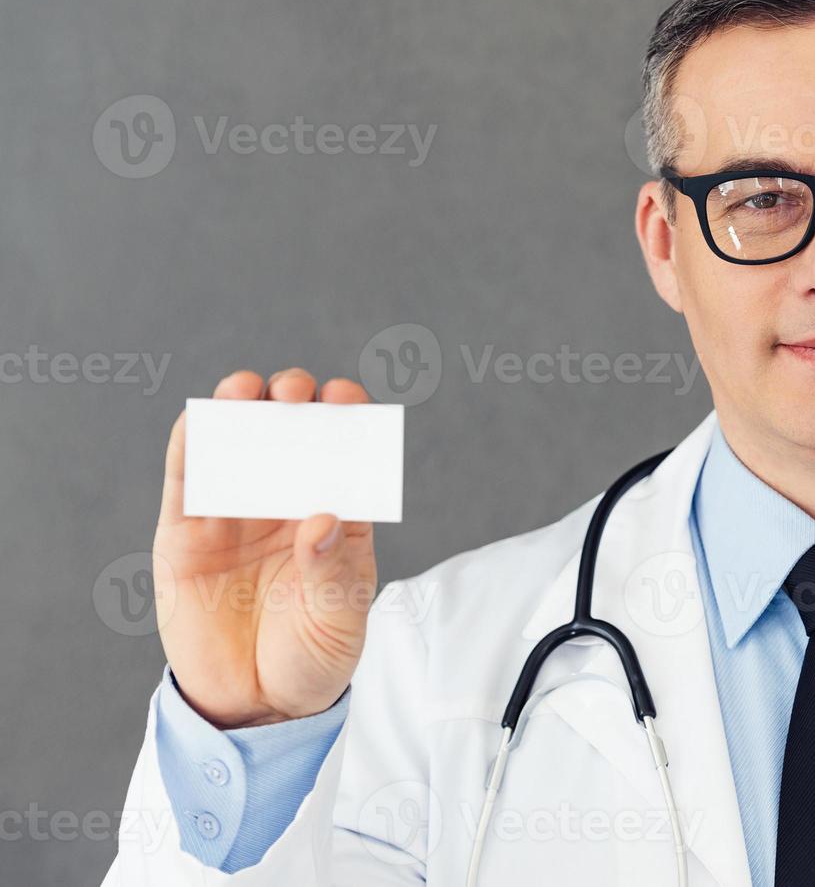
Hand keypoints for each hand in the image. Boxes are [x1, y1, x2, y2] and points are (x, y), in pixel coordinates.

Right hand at [153, 369, 377, 727]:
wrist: (257, 705)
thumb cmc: (313, 656)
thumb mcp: (339, 619)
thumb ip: (332, 570)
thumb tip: (322, 520)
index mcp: (336, 512)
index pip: (344, 450)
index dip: (346, 416)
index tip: (346, 399)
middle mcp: (285, 502)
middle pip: (289, 433)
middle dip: (292, 401)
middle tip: (294, 393)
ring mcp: (235, 514)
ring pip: (235, 445)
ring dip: (238, 408)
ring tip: (245, 391)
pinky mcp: (186, 535)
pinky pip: (186, 480)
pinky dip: (189, 446)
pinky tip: (199, 422)